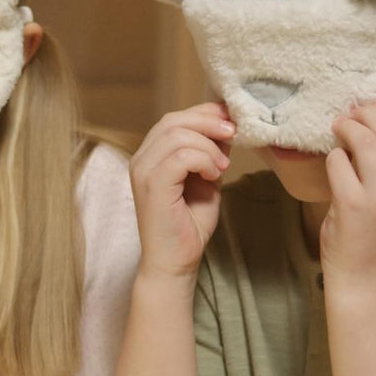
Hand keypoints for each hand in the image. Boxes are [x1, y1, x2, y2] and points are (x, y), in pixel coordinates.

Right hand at [128, 102, 234, 277]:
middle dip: (209, 122)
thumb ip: (211, 152)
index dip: (204, 113)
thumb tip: (227, 126)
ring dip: (208, 146)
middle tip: (234, 133)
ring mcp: (143, 170)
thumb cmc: (189, 225)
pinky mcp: (151, 185)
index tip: (231, 119)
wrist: (175, 262)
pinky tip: (213, 176)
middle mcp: (141, 158)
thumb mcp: (206, 178)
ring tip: (222, 167)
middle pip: (173, 120)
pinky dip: (204, 160)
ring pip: (177, 135)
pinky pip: (181, 156)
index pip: (174, 118)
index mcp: (151, 154)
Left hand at [320, 101, 375, 289]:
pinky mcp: (352, 204)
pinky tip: (334, 160)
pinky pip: (339, 161)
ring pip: (365, 140)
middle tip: (351, 112)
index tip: (374, 106)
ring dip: (348, 127)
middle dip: (367, 113)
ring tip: (338, 125)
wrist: (367, 278)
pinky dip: (334, 155)